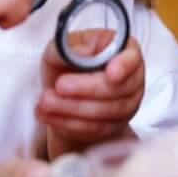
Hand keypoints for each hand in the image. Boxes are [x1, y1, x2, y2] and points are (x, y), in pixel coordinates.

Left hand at [38, 30, 143, 157]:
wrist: (62, 91)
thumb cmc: (67, 62)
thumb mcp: (60, 48)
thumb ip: (68, 47)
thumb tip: (82, 52)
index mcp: (124, 50)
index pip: (132, 58)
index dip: (124, 66)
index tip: (111, 74)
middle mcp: (131, 78)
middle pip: (118, 89)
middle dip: (86, 89)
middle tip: (60, 86)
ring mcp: (126, 105)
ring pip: (106, 112)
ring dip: (73, 108)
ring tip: (45, 102)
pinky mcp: (114, 127)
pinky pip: (95, 129)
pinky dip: (70, 123)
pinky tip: (49, 115)